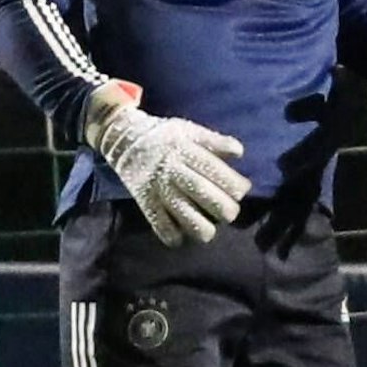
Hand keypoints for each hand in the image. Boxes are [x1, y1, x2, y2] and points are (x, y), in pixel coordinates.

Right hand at [83, 80, 251, 245]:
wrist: (124, 138)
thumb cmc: (165, 135)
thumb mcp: (190, 130)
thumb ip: (215, 141)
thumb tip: (239, 152)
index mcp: (186, 149)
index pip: (215, 170)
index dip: (233, 184)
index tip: (242, 191)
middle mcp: (173, 169)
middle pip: (204, 194)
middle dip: (224, 209)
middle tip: (231, 213)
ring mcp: (158, 187)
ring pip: (185, 215)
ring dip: (202, 227)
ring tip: (209, 229)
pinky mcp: (145, 202)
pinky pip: (160, 225)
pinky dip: (173, 235)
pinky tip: (182, 236)